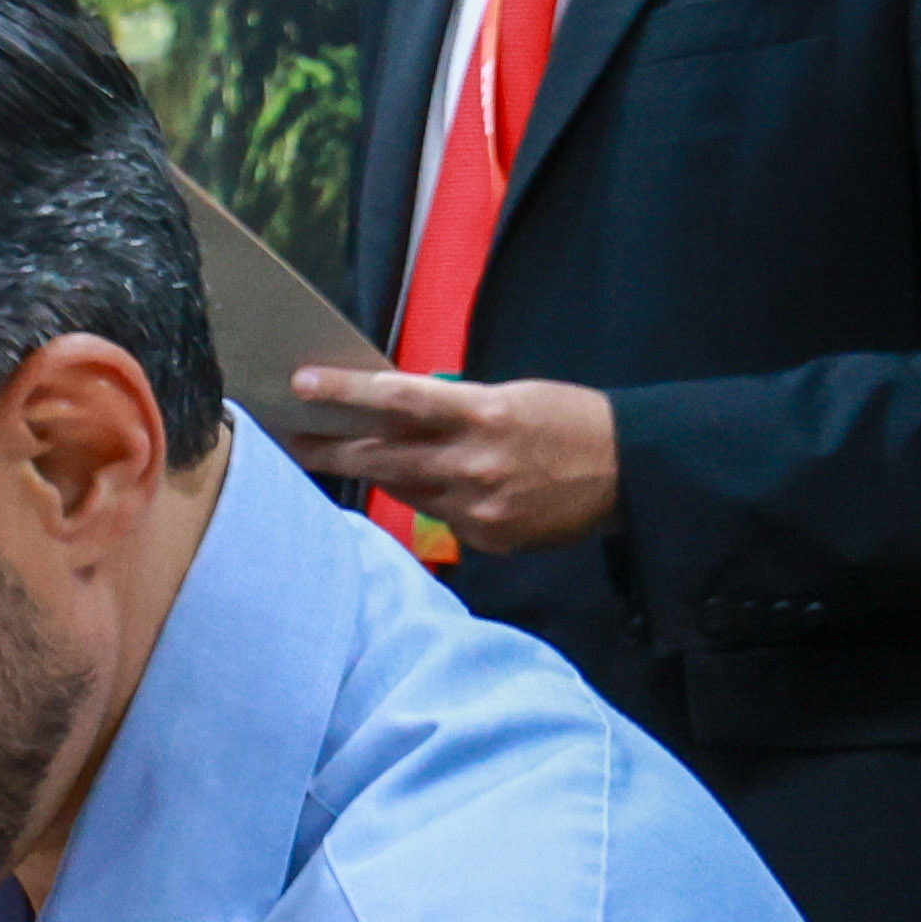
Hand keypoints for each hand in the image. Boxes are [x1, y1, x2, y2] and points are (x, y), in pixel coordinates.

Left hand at [279, 367, 621, 555]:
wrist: (629, 472)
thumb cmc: (567, 420)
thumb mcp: (511, 396)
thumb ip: (454, 409)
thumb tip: (398, 414)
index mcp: (481, 413)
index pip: (396, 400)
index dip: (344, 393)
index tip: (301, 384)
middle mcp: (473, 463)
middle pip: (383, 457)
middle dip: (331, 449)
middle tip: (291, 440)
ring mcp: (478, 507)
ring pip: (405, 490)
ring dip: (377, 474)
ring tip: (347, 456)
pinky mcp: (488, 537)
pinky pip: (441, 516)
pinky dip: (432, 498)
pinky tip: (442, 485)